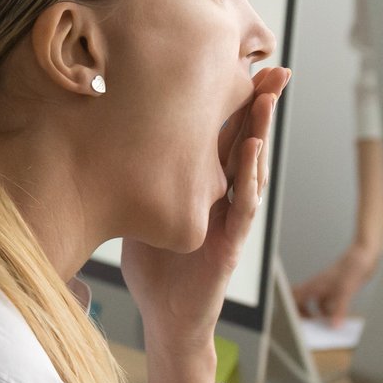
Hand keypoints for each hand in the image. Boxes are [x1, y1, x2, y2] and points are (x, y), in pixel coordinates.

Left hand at [120, 67, 288, 358]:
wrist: (165, 319)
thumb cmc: (155, 267)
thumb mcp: (142, 208)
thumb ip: (139, 175)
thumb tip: (107, 134)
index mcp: (204, 184)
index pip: (224, 134)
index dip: (235, 100)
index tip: (243, 63)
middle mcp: (224, 196)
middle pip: (247, 141)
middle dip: (262, 105)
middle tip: (275, 68)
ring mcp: (231, 219)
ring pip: (251, 168)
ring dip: (262, 131)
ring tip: (268, 97)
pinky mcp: (230, 244)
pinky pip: (243, 206)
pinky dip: (249, 177)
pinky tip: (252, 150)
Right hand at [293, 241, 379, 322]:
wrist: (365, 255)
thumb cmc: (352, 266)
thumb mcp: (345, 291)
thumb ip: (339, 309)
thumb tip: (334, 325)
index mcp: (314, 285)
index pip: (294, 296)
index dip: (292, 308)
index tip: (297, 320)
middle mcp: (318, 286)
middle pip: (302, 301)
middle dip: (304, 314)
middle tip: (311, 326)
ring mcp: (327, 287)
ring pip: (317, 304)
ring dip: (320, 314)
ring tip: (328, 325)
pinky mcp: (338, 289)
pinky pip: (330, 303)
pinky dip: (333, 311)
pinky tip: (340, 317)